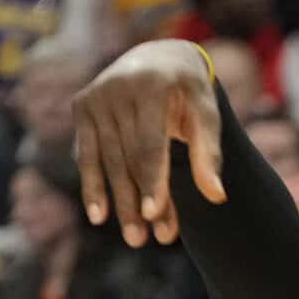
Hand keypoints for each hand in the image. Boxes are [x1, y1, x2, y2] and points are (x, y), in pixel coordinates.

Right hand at [74, 39, 226, 246]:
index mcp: (150, 84)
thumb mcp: (207, 114)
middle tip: (143, 241)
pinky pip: (87, 153)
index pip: (149, 143)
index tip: (153, 215)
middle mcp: (116, 87)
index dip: (151, 180)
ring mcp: (95, 96)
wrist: (159, 58)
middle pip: (126, 157)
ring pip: (107, 160)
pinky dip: (93, 185)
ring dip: (118, 202)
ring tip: (134, 238)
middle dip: (135, 200)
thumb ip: (209, 153)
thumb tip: (216, 197)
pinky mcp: (81, 106)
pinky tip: (98, 216)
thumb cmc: (190, 92)